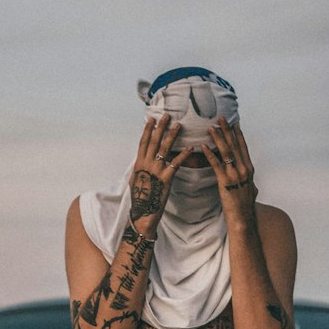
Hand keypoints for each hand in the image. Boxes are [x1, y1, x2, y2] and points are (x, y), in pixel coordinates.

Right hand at [129, 114, 189, 230]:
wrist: (143, 213)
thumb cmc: (141, 198)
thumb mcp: (136, 180)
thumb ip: (141, 167)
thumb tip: (141, 158)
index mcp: (139, 163)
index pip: (143, 142)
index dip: (148, 130)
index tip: (152, 119)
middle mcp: (146, 164)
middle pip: (154, 141)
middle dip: (161, 127)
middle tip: (167, 115)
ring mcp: (156, 171)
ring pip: (165, 149)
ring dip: (172, 135)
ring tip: (179, 125)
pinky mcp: (166, 178)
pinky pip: (176, 163)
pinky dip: (184, 155)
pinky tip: (191, 148)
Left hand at [204, 117, 257, 221]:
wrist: (244, 218)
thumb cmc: (245, 206)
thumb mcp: (250, 189)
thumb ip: (249, 180)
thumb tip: (250, 178)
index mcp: (249, 169)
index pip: (243, 147)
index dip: (238, 135)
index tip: (234, 123)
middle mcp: (244, 169)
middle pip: (234, 145)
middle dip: (227, 130)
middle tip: (221, 117)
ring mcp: (235, 175)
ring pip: (225, 152)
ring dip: (217, 138)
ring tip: (210, 127)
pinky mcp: (225, 182)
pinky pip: (216, 165)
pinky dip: (209, 154)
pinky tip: (203, 146)